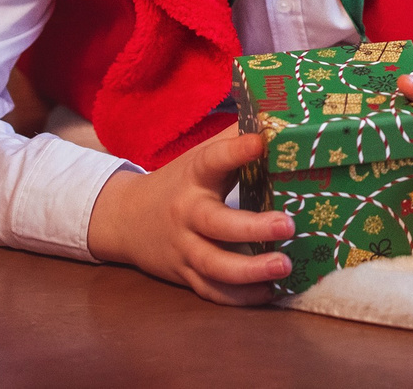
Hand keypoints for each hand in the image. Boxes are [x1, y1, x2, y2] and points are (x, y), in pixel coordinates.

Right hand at [84, 129, 293, 305]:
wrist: (125, 220)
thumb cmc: (178, 182)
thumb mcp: (199, 158)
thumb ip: (235, 138)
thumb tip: (277, 116)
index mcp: (193, 178)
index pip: (212, 160)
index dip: (235, 150)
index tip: (260, 142)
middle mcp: (186, 214)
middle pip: (216, 224)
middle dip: (252, 228)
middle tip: (287, 225)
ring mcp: (184, 248)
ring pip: (214, 265)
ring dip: (250, 271)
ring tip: (284, 266)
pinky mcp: (184, 275)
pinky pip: (212, 291)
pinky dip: (240, 297)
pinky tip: (270, 292)